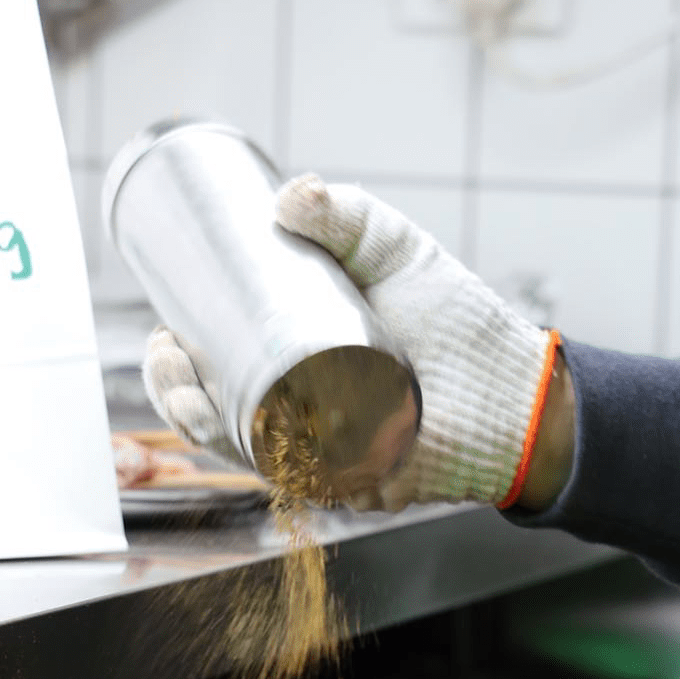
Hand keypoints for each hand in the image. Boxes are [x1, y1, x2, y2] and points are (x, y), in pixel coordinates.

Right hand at [142, 174, 574, 510]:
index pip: (224, 373)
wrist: (519, 385)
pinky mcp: (352, 482)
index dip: (179, 361)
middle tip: (165, 353)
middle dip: (173, 391)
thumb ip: (349, 215)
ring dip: (197, 423)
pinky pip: (291, 478)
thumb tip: (287, 196)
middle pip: (217, 416)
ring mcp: (325, 457)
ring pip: (242, 449)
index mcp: (304, 372)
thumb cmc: (462, 327)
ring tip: (184, 385)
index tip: (160, 329)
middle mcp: (306, 421)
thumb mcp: (396, 253)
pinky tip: (225, 431)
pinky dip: (255, 456)